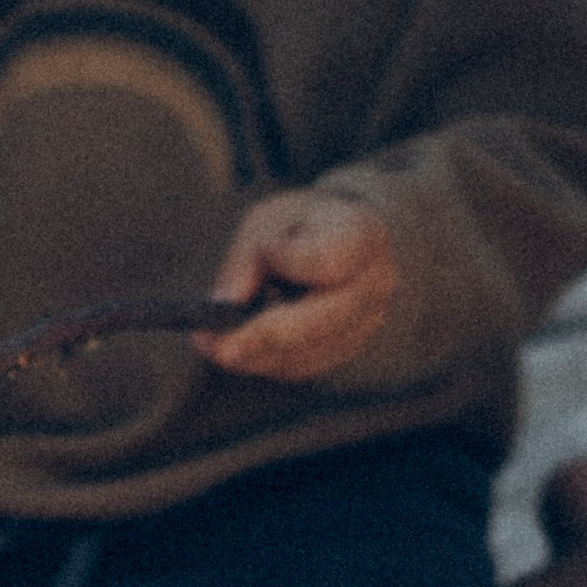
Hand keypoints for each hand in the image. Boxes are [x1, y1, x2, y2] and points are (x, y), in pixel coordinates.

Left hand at [197, 189, 396, 381]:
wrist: (342, 240)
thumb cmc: (302, 226)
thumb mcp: (271, 220)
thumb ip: (248, 257)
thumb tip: (225, 304)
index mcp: (364, 237)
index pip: (329, 262)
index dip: (293, 261)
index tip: (266, 251)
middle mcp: (375, 286)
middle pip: (321, 323)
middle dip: (264, 337)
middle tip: (218, 347)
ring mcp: (365, 325)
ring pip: (307, 354)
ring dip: (255, 355)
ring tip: (211, 345)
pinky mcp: (344, 351)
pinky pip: (300, 366)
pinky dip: (264, 361)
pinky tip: (237, 349)